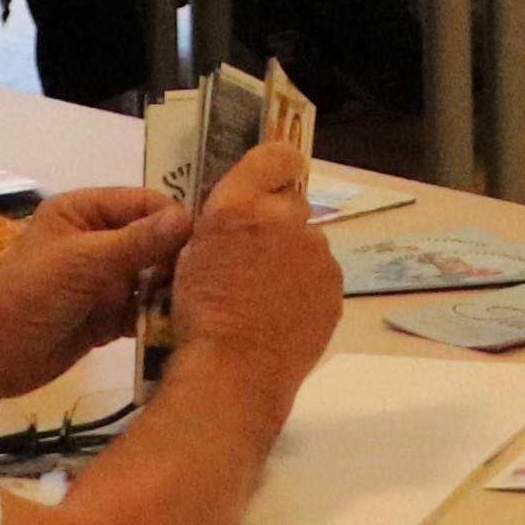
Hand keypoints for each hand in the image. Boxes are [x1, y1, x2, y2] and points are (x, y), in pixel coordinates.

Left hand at [0, 183, 193, 393]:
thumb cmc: (28, 296)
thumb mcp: (84, 262)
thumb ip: (137, 242)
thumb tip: (188, 217)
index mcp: (85, 212)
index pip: (146, 204)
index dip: (175, 222)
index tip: (205, 246)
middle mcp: (97, 241)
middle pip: (155, 242)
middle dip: (177, 260)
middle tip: (205, 281)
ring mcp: (102, 281)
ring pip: (152, 278)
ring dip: (170, 292)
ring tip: (197, 306)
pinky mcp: (105, 317)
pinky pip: (142, 311)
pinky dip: (157, 318)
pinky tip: (178, 327)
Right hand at [166, 141, 345, 376]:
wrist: (234, 369)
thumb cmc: (198, 315)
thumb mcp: (190, 256)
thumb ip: (223, 225)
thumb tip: (241, 219)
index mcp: (239, 206)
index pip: (275, 155)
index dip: (278, 164)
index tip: (275, 179)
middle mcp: (284, 219)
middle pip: (293, 203)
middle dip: (279, 222)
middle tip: (257, 256)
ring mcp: (316, 253)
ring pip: (309, 242)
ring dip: (293, 258)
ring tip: (267, 295)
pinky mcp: (334, 286)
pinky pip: (321, 276)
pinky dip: (307, 288)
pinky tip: (283, 314)